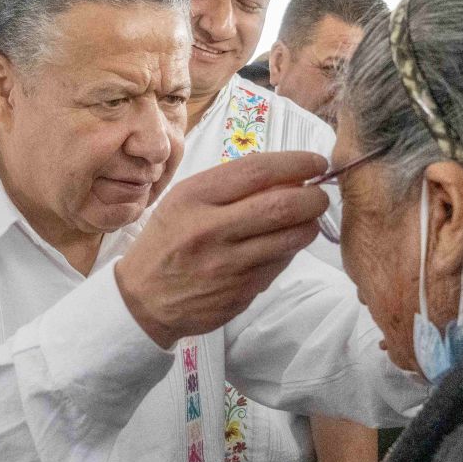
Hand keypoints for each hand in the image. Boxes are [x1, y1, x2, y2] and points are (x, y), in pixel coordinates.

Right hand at [115, 152, 327, 347]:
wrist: (142, 300)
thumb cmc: (167, 241)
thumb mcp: (184, 201)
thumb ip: (229, 187)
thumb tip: (286, 175)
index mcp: (194, 197)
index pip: (257, 170)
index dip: (295, 163)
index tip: (315, 161)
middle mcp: (209, 229)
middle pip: (281, 205)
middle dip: (313, 196)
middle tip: (320, 194)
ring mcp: (226, 264)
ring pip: (288, 238)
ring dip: (308, 225)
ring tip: (308, 218)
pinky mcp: (239, 292)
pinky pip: (279, 265)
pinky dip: (290, 250)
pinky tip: (284, 244)